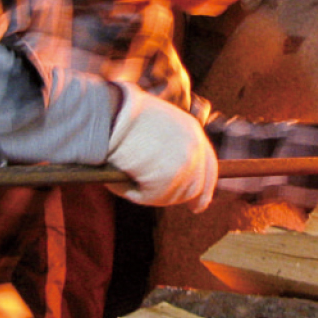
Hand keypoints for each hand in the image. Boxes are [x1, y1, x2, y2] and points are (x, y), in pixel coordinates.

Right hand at [106, 84, 217, 210]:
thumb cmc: (122, 113)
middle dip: (178, 197)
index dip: (204, 189)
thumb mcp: (154, 124)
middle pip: (194, 188)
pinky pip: (149, 198)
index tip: (198, 206)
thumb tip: (161, 175)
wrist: (110, 111)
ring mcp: (183, 166)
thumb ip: (166, 147)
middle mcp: (194, 148)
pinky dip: (133, 193)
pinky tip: (121, 179)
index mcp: (192, 130)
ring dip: (151, 193)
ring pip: (171, 196)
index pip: (208, 166)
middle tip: (156, 198)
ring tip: (128, 175)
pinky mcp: (166, 180)